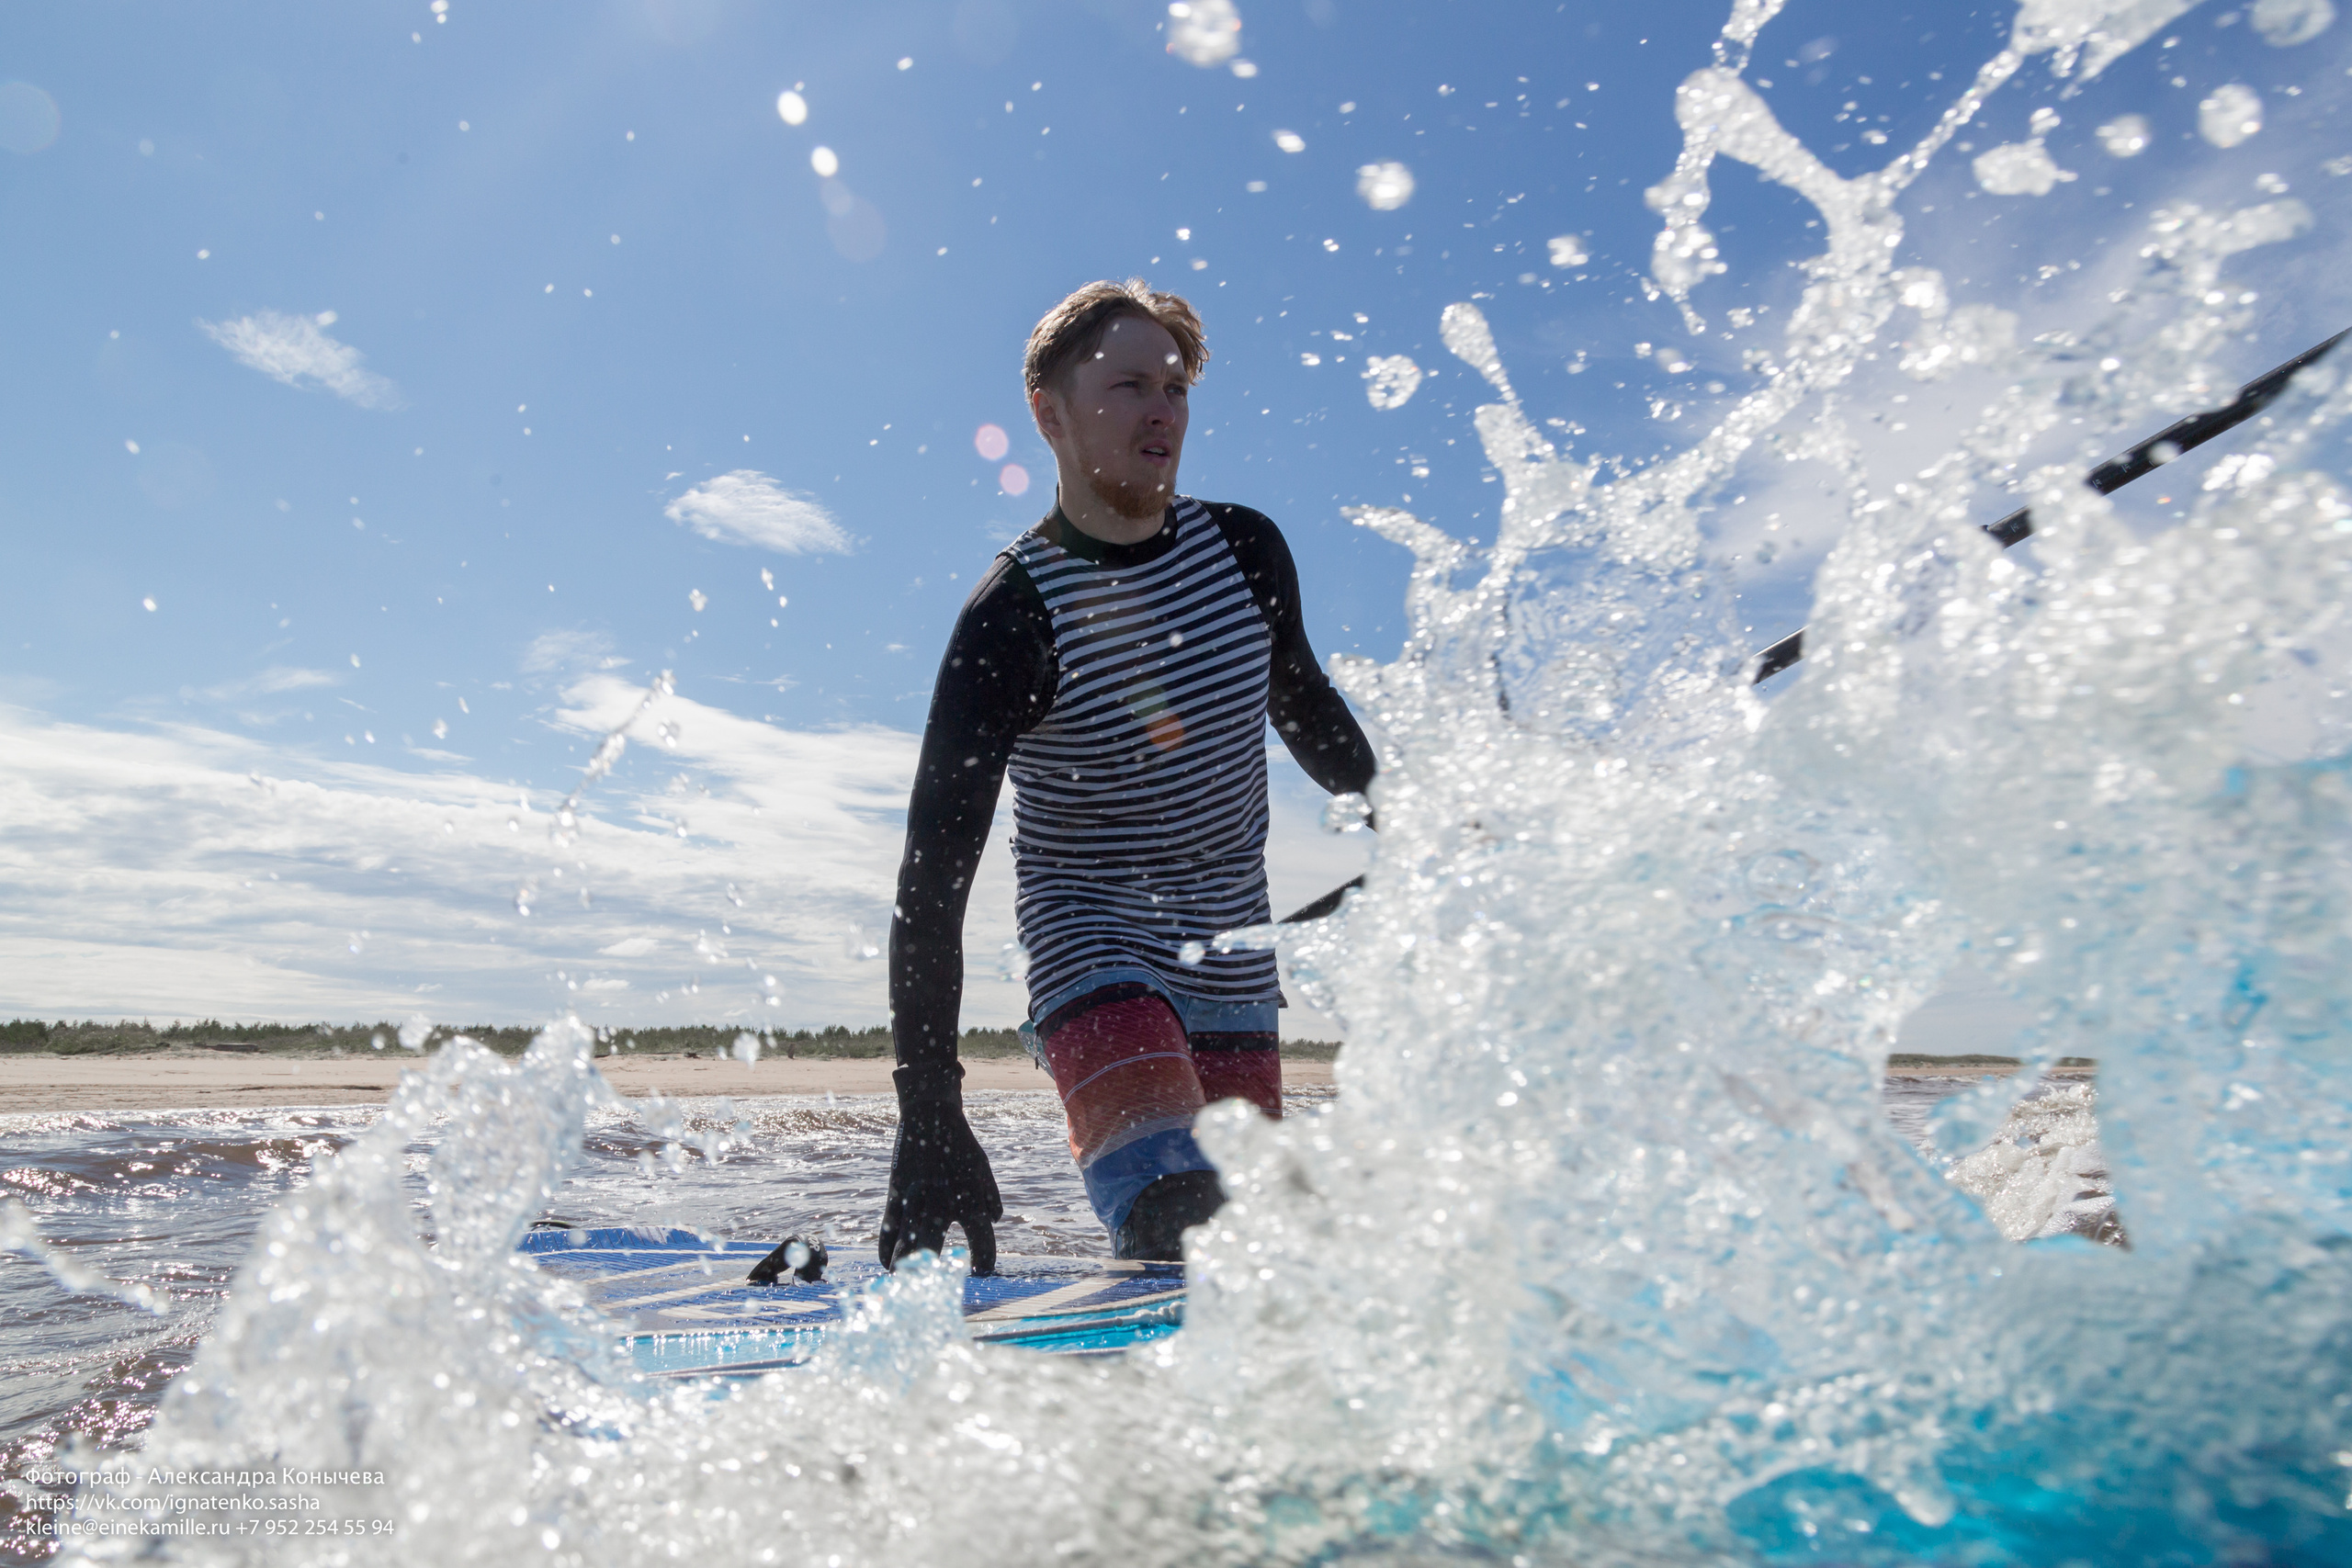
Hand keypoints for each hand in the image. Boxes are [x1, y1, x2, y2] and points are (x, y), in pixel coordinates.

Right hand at [878, 1063, 1001, 1274]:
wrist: (929, 1115)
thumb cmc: (960, 1144)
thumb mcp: (983, 1168)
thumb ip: (990, 1197)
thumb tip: (993, 1220)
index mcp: (969, 1199)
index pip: (982, 1241)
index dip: (985, 1261)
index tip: (981, 1272)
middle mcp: (940, 1204)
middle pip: (933, 1250)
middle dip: (933, 1273)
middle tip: (935, 1286)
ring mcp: (914, 1201)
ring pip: (904, 1246)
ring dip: (906, 1268)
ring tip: (907, 1282)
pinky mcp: (895, 1195)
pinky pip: (886, 1232)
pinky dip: (886, 1252)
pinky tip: (889, 1265)